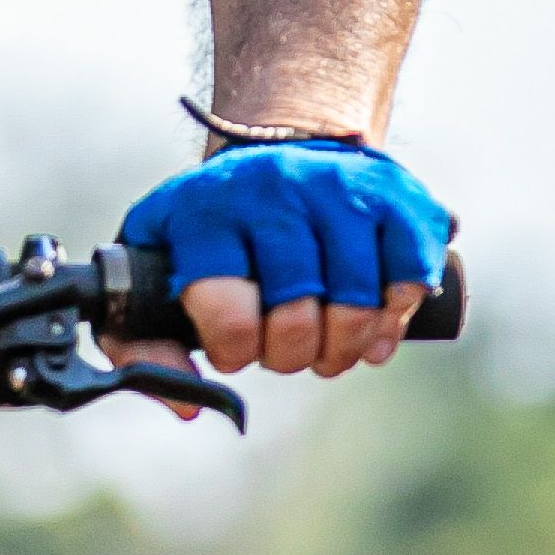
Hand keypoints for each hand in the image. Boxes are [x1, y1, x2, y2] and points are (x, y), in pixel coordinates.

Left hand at [107, 139, 451, 399]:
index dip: (235, 349)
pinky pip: (410, 278)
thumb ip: (144, 344)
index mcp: (206, 209)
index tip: (236, 347)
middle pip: (297, 315)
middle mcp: (273, 187)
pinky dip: (394, 318)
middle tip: (286, 350)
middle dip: (291, 355)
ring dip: (344, 347)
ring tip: (329, 345)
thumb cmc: (214, 232)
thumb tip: (190, 405)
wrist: (283, 149)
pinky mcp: (395, 195)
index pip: (227, 308)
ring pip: (357, 305)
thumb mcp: (155, 269)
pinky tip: (374, 325)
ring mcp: (339, 185)